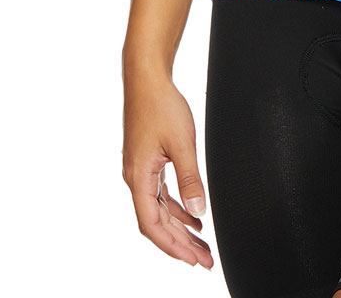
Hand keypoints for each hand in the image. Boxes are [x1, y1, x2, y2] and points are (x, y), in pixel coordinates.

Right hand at [122, 72, 213, 269]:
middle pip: (156, 222)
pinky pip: (160, 195)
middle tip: (204, 260)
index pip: (152, 224)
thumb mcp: (182, 143)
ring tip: (201, 245)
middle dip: (180, 244)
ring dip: (180, 228)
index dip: (172, 246)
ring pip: (159, 210)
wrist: (147, 80)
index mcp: (139, 178)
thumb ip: (190, 178)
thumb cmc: (161, 106)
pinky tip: (192, 216)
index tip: (192, 260)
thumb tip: (198, 210)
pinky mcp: (147, 162)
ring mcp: (140, 171)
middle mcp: (136, 178)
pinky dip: (176, 208)